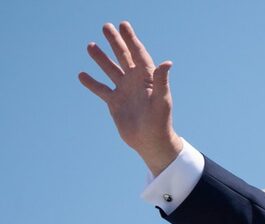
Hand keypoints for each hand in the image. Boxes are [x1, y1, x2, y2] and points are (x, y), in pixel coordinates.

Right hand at [79, 21, 181, 175]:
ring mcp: (124, 91)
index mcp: (147, 78)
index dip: (131, 39)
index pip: (138, 54)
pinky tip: (82, 75)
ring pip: (110, 70)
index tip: (123, 25)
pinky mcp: (115, 103)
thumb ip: (161, 81)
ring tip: (91, 45)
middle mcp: (135, 82)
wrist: (151, 142)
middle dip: (115, 42)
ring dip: (101, 58)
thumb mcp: (162, 100)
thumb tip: (167, 63)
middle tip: (106, 26)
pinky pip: (101, 89)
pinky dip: (92, 83)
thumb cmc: (160, 122)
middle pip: (123, 57)